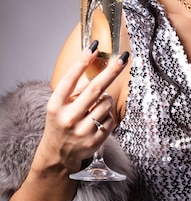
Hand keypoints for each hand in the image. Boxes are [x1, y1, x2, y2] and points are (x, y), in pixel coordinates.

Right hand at [41, 45, 128, 172]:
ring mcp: (82, 131)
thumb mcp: (60, 105)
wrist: (58, 154)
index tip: (95, 46)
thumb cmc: (61, 122)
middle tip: (124, 58)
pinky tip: (97, 120)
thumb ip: (75, 88)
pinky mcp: (94, 141)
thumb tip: (97, 69)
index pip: (70, 78)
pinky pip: (111, 118)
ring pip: (107, 103)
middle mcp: (68, 117)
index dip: (83, 61)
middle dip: (112, 71)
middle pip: (95, 88)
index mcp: (55, 105)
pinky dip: (108, 115)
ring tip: (95, 106)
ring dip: (107, 99)